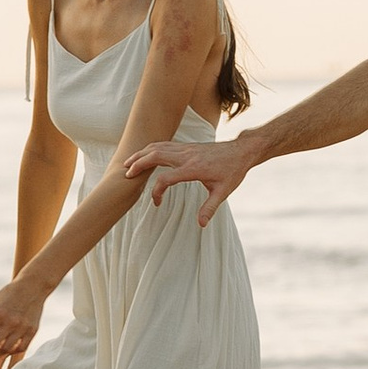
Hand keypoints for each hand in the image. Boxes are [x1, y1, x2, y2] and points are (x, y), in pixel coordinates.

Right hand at [124, 133, 249, 224]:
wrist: (241, 151)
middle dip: (138, 164)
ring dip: (141, 154)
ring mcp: (186, 148)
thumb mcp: (223, 192)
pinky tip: (144, 155)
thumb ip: (210, 208)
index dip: (157, 192)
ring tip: (127, 164)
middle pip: (155, 155)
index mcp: (193, 168)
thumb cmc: (233, 171)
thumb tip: (201, 224)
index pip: (166, 179)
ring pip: (157, 147)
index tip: (157, 203)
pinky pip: (164, 144)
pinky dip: (150, 148)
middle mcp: (186, 155)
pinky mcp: (187, 146)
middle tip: (126, 175)